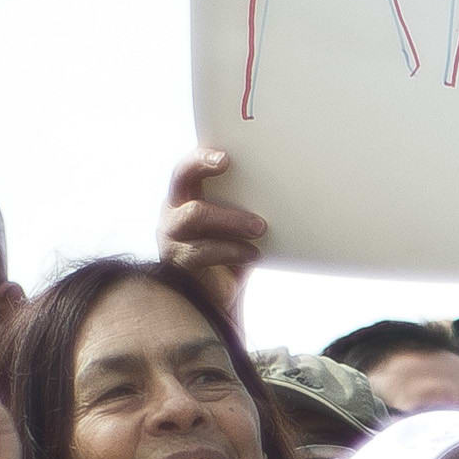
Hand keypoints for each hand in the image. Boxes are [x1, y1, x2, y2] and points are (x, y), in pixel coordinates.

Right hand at [161, 151, 266, 325]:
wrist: (221, 302)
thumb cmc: (233, 257)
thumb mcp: (240, 228)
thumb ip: (248, 207)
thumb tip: (287, 187)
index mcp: (187, 197)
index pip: (188, 167)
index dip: (201, 156)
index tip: (225, 155)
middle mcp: (173, 212)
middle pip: (181, 178)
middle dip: (202, 167)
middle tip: (227, 164)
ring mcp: (171, 237)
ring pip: (195, 214)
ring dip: (231, 218)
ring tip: (260, 227)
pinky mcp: (177, 263)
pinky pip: (202, 251)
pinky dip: (232, 250)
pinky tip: (253, 254)